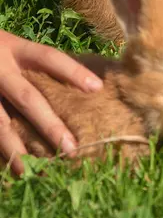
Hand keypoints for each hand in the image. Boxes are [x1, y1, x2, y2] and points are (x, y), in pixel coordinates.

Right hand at [0, 31, 102, 175]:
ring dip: (16, 149)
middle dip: (50, 125)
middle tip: (72, 149)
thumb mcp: (13, 46)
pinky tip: (10, 169)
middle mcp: (1, 69)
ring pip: (0, 123)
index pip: (49, 58)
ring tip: (32, 172)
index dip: (73, 71)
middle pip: (28, 98)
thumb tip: (86, 84)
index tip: (97, 87)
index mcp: (16, 49)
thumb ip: (38, 64)